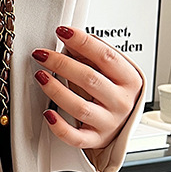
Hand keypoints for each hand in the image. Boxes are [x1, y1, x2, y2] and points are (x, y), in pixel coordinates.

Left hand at [31, 25, 142, 150]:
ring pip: (79, 107)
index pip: (106, 56)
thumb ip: (93, 57)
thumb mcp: (112, 74)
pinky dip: (59, 126)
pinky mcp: (95, 139)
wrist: (122, 126)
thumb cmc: (115, 96)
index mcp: (130, 80)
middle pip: (89, 79)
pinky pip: (75, 136)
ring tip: (40, 76)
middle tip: (42, 54)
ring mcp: (108, 123)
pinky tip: (48, 113)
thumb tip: (70, 40)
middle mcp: (121, 102)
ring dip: (56, 90)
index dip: (83, 42)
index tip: (62, 31)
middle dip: (61, 63)